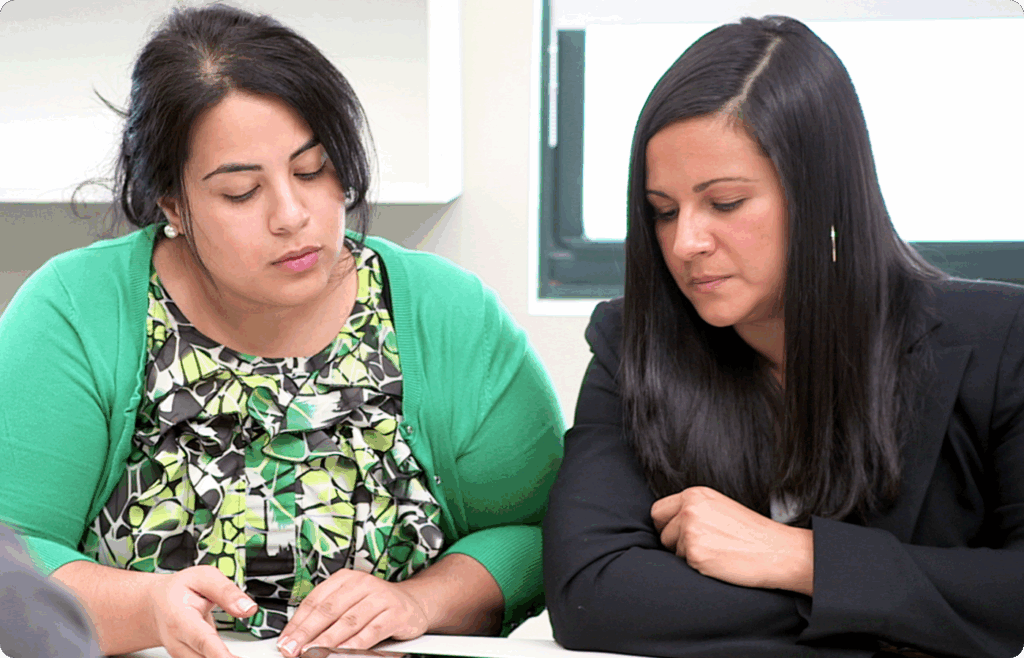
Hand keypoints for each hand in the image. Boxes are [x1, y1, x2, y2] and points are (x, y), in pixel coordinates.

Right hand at [146, 564, 257, 657]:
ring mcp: (181, 654)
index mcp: (180, 618)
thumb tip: (248, 609)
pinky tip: (232, 656)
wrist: (156, 605)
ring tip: (239, 656)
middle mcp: (178, 642)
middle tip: (241, 656)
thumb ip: (226, 591)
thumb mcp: (204, 577)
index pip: (202, 640)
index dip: (219, 654)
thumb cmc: (179, 590)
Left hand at [276, 570, 429, 656]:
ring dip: (327, 640)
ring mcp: (380, 597)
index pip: (315, 600)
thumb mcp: (349, 603)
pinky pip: (371, 631)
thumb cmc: (375, 605)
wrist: (413, 604)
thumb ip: (327, 616)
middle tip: (293, 649)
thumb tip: (297, 636)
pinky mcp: (395, 613)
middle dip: (307, 633)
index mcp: (345, 578)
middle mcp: (362, 583)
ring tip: (312, 653)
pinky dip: (354, 644)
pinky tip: (341, 652)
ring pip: (348, 621)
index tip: (285, 640)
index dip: (298, 622)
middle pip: (328, 610)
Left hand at [650, 486, 813, 594]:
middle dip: (673, 541)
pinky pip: (683, 564)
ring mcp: (690, 531)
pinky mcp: (695, 553)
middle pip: (661, 531)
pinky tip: (718, 561)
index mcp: (695, 495)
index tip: (676, 534)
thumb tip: (666, 523)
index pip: (658, 511)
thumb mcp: (719, 507)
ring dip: (688, 555)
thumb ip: (693, 509)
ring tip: (716, 551)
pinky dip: (697, 566)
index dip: (665, 526)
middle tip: (698, 546)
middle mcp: (689, 509)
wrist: (777, 551)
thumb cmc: (750, 532)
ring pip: (672, 550)